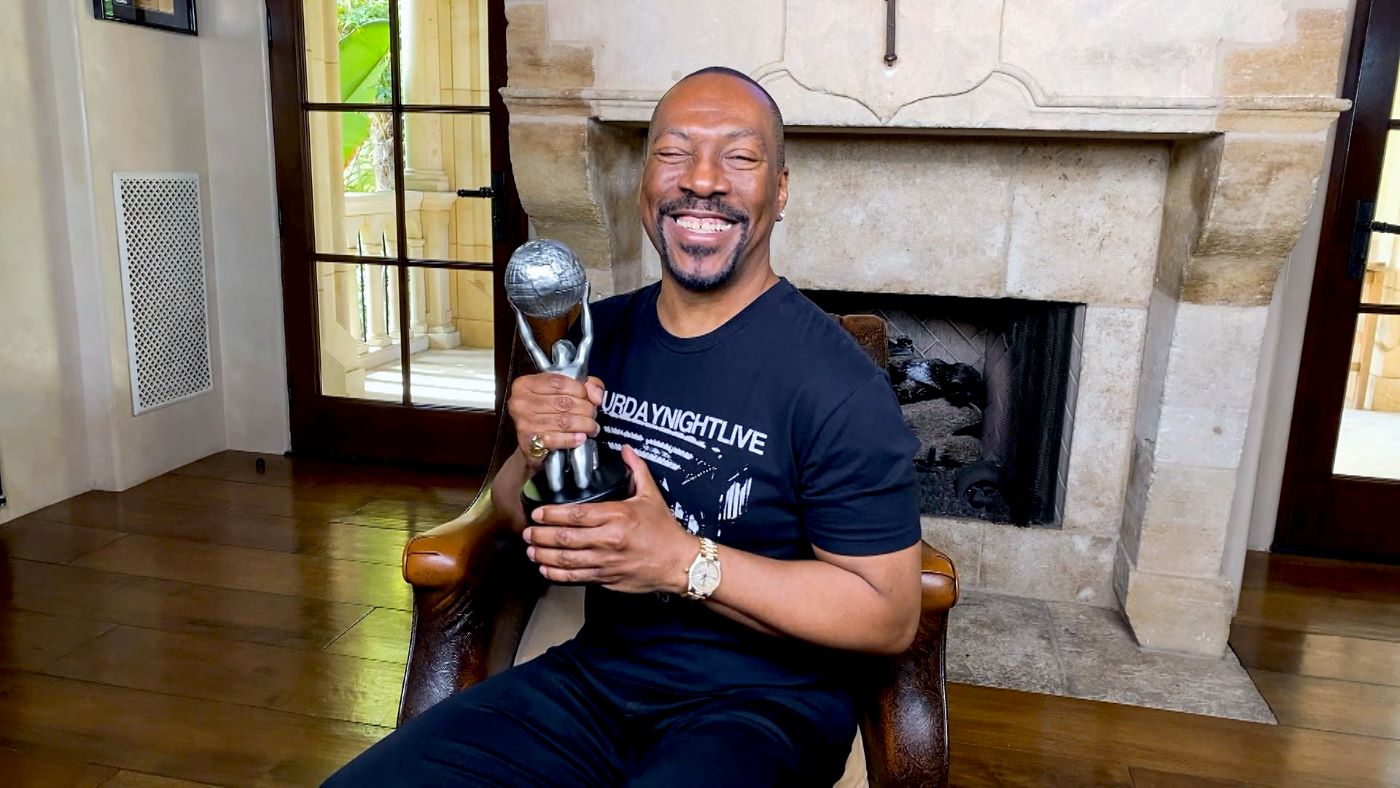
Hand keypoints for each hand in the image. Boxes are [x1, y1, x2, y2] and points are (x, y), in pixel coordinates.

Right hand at [507, 372, 604, 467]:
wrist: (529, 443)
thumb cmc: (546, 412)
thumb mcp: (562, 391)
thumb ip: (585, 385)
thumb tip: (597, 396)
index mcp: (526, 384)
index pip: (559, 382)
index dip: (580, 390)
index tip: (590, 398)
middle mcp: (521, 402)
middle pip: (563, 402)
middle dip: (585, 409)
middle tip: (593, 415)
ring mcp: (523, 422)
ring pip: (563, 421)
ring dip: (584, 425)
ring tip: (592, 427)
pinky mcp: (528, 442)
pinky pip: (556, 439)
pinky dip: (572, 439)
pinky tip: (581, 438)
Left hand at [523, 445, 695, 593]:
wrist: (678, 563)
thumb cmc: (665, 530)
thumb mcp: (651, 495)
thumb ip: (636, 470)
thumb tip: (625, 449)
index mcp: (617, 517)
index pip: (577, 514)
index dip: (552, 515)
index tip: (538, 513)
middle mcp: (608, 540)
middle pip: (566, 538)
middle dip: (541, 535)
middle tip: (527, 531)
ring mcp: (606, 562)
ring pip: (567, 560)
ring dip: (544, 555)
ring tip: (531, 549)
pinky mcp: (607, 578)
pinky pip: (576, 578)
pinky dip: (557, 575)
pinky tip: (545, 569)